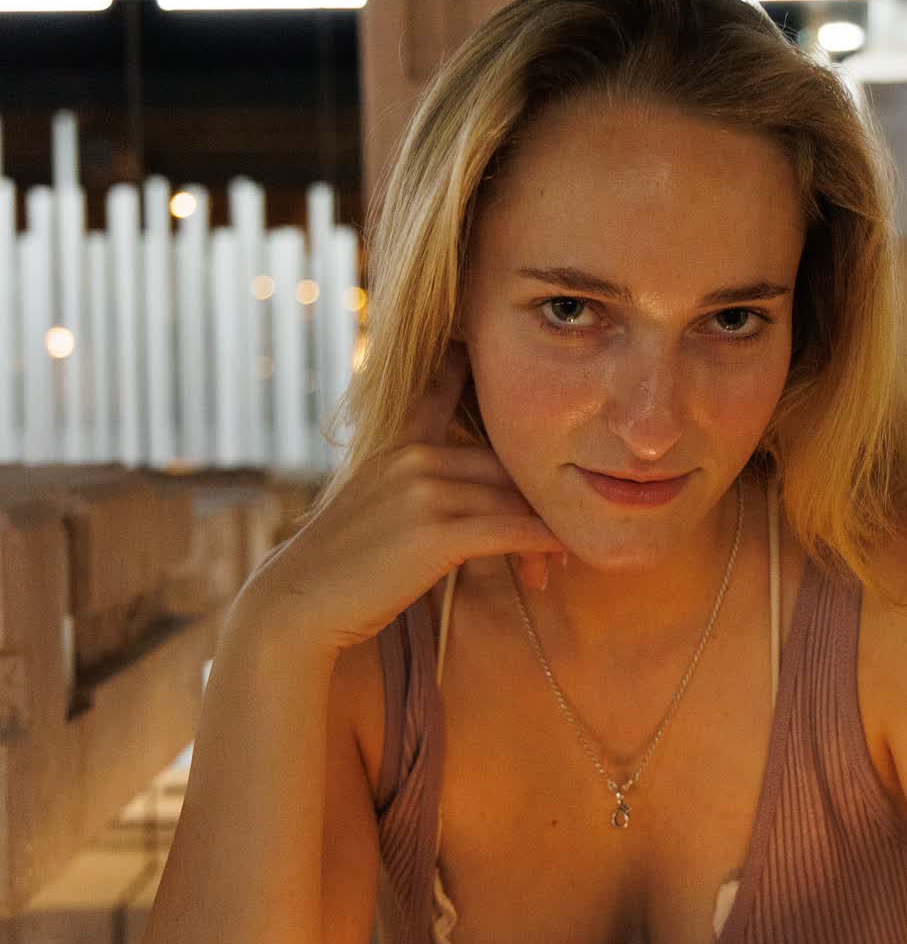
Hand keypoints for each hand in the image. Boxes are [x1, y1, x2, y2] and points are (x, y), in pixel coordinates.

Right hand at [242, 339, 568, 654]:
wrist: (300, 599)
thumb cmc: (345, 559)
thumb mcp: (374, 497)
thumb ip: (415, 476)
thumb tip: (463, 481)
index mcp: (399, 440)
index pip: (444, 383)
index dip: (475, 360)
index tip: (496, 344)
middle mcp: (414, 454)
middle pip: (503, 459)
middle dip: (538, 493)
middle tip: (570, 519)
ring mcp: (424, 490)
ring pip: (512, 497)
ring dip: (547, 527)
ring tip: (566, 553)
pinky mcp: (436, 533)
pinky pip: (510, 531)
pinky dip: (541, 544)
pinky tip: (560, 556)